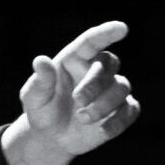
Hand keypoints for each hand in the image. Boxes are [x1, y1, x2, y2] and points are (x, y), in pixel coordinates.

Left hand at [19, 20, 140, 156]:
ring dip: (104, 104)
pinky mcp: (122, 109)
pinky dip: (118, 120)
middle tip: (78, 100)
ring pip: (121, 87)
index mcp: (74, 59)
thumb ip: (39, 81)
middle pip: (108, 64)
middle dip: (95, 82)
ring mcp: (111, 89)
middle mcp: (96, 70)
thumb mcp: (33, 97)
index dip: (106, 33)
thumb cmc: (42, 109)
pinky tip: (101, 131)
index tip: (122, 28)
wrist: (52, 136)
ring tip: (83, 119)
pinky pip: (130, 109)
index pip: (92, 41)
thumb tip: (40, 60)